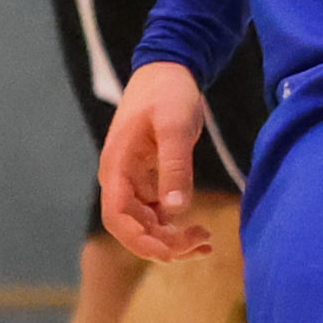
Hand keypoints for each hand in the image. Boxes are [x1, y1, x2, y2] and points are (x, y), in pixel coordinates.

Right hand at [98, 65, 215, 261]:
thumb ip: (175, 167)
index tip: (170, 252)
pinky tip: (198, 233)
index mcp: (117, 167)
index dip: (139, 241)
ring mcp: (134, 181)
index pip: (117, 217)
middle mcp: (120, 179)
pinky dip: (175, 227)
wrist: (168, 70)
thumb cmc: (168, 94)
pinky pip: (157, 214)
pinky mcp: (149, 179)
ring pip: (145, 225)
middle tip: (201, 243)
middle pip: (132, 227)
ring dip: (171, 240)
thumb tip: (175, 210)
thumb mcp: (174, 128)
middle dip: (162, 244)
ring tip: (205, 241)